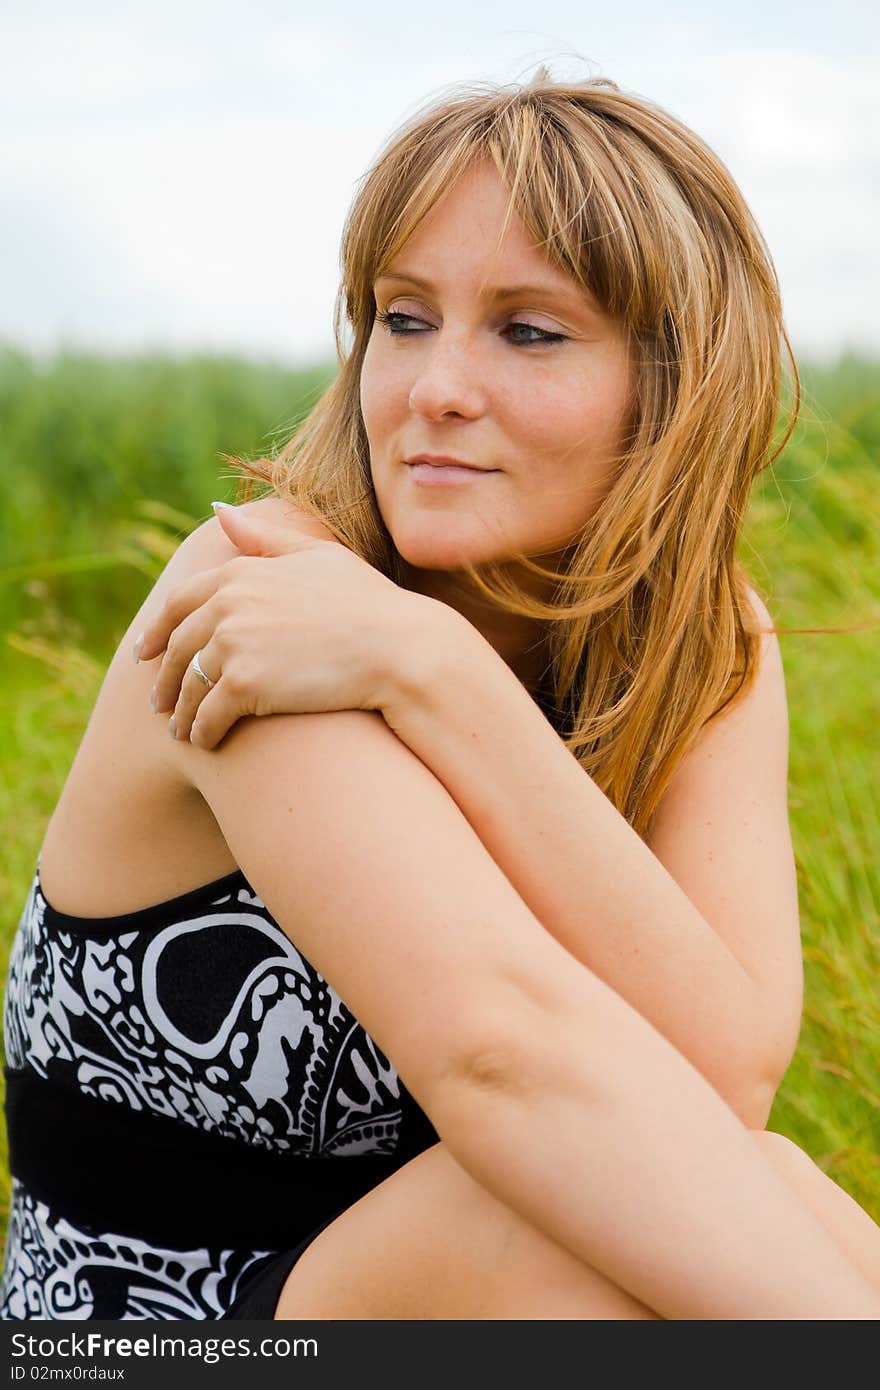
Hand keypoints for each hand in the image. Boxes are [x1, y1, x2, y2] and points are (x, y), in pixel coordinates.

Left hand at [135, 504, 420, 747]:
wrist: (397, 648)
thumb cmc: (368, 602)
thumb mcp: (317, 556)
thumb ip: (264, 538)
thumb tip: (219, 511)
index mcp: (240, 572)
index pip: (180, 602)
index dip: (158, 630)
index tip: (146, 652)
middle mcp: (227, 604)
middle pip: (177, 648)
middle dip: (163, 678)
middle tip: (157, 701)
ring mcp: (232, 644)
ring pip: (188, 687)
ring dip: (180, 712)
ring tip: (180, 730)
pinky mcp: (243, 686)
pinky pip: (207, 717)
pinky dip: (201, 732)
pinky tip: (204, 744)